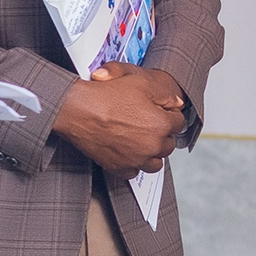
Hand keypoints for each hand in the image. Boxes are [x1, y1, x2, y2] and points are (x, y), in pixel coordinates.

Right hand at [54, 61, 188, 173]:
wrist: (77, 109)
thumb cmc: (106, 95)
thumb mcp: (140, 83)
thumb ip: (165, 95)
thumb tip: (177, 104)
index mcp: (161, 125)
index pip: (178, 123)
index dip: (169, 114)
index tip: (160, 112)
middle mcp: (151, 146)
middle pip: (168, 144)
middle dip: (162, 135)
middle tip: (148, 125)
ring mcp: (135, 159)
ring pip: (155, 163)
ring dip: (151, 153)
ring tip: (141, 141)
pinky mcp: (118, 168)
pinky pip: (134, 172)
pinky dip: (133, 164)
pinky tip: (127, 152)